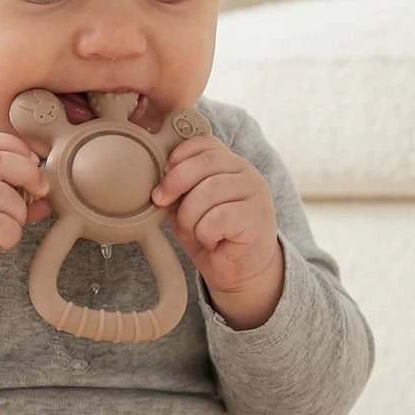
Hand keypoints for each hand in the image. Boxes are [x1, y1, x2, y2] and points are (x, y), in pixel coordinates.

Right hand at [0, 132, 51, 295]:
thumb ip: (7, 189)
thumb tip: (46, 192)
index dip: (17, 147)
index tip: (33, 162)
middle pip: (0, 161)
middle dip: (29, 174)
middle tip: (40, 189)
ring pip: (8, 198)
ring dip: (18, 215)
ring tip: (4, 227)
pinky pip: (6, 225)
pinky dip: (10, 236)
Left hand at [150, 134, 283, 322]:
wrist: (241, 271)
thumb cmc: (214, 236)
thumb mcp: (190, 206)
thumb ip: (180, 188)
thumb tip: (158, 182)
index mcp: (230, 163)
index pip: (204, 143)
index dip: (178, 156)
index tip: (162, 176)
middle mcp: (246, 172)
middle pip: (204, 163)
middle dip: (174, 183)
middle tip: (161, 202)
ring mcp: (255, 193)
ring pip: (207, 192)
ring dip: (190, 217)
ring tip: (197, 231)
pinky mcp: (256, 217)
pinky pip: (216, 219)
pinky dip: (205, 234)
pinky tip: (214, 241)